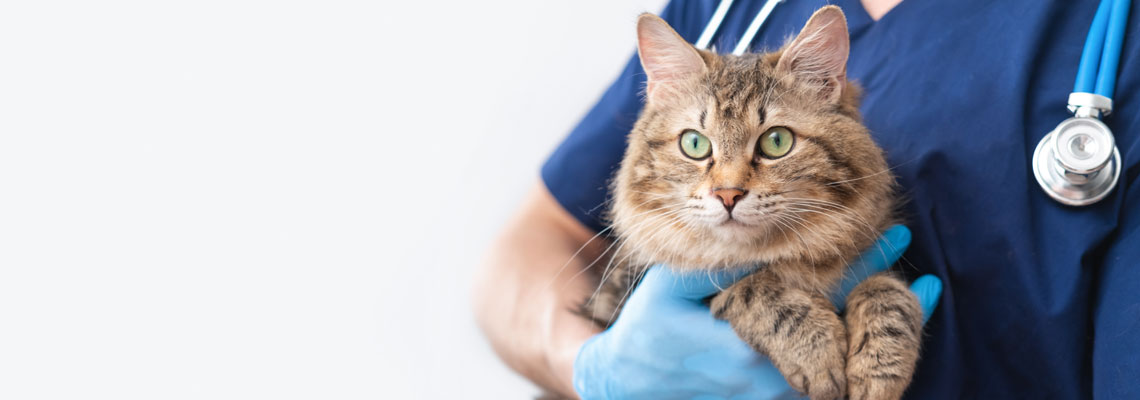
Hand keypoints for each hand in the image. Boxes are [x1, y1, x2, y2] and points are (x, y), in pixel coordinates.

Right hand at [572, 225, 941, 398]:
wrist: (625, 386)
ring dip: (870, 341)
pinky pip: (813, 383)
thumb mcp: (668, 288)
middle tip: (927, 288)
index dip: (859, 266)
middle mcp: (764, 379)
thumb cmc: (644, 331)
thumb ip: (712, 267)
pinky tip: (865, 337)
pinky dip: (846, 358)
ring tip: (912, 307)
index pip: (817, 301)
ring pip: (834, 369)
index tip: (895, 237)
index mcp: (745, 346)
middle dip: (882, 315)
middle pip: (841, 345)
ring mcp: (765, 396)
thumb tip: (752, 234)